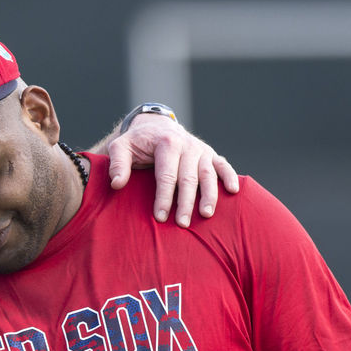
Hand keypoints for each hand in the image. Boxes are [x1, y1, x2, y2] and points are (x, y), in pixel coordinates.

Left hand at [107, 114, 238, 225]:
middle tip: (181, 224)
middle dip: (185, 202)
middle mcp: (187, 145)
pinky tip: (233, 191)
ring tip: (206, 214)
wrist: (156, 126)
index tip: (159, 217)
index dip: (163, 197)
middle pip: (188, 178)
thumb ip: (117, 164)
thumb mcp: (121, 147)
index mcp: (167, 143)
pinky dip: (229, 177)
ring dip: (209, 195)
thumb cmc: (137, 142)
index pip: (166, 175)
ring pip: (208, 174)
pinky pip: (222, 165)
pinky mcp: (210, 154)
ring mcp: (201, 150)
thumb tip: (117, 183)